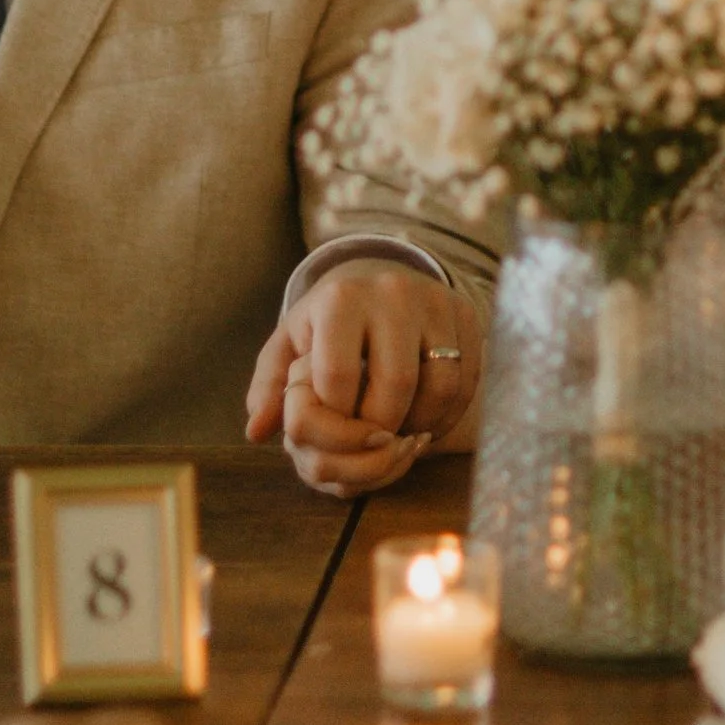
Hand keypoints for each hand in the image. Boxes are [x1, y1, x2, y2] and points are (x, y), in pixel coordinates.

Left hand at [246, 263, 484, 496]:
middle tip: (371, 439)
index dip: (336, 419)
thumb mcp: (291, 346)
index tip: (336, 427)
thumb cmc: (329, 325)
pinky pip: (466, 381)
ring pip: (439, 386)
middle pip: (395, 384)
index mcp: (340, 298)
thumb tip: (257, 431)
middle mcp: (392, 292)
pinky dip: (447, 414)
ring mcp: (436, 301)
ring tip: (399, 432)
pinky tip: (424, 419)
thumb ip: (272, 387)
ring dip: (419, 424)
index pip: (339, 377)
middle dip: (381, 427)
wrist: (379, 284)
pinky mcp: (466, 314)